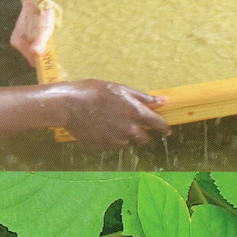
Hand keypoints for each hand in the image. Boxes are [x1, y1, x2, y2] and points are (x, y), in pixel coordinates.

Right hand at [11, 0, 59, 64]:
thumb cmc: (42, 15)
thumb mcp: (44, 30)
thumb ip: (39, 43)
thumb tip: (35, 54)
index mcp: (19, 43)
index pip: (33, 61)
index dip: (42, 61)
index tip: (51, 57)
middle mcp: (16, 42)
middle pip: (32, 54)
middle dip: (41, 52)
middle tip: (50, 43)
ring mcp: (19, 36)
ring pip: (32, 47)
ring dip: (40, 45)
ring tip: (47, 36)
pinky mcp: (23, 31)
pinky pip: (32, 41)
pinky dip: (38, 40)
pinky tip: (43, 33)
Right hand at [55, 79, 171, 147]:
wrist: (70, 104)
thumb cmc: (96, 92)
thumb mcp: (122, 89)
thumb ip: (144, 98)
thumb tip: (164, 101)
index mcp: (136, 113)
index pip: (158, 124)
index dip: (163, 128)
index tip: (166, 131)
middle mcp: (129, 130)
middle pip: (144, 138)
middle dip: (141, 133)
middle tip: (130, 123)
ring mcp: (116, 141)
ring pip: (126, 142)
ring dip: (123, 135)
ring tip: (109, 121)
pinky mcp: (103, 147)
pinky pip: (111, 145)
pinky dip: (108, 139)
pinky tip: (99, 127)